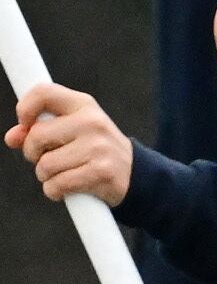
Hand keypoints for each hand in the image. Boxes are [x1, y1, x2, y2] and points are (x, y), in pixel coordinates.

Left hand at [8, 81, 132, 206]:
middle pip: (37, 136)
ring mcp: (98, 147)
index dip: (24, 108)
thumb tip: (13, 137)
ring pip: (44, 165)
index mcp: (83, 105)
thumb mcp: (72, 130)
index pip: (44, 93)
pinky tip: (69, 187)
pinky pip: (56, 185)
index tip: (25, 124)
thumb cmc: (95, 149)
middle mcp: (92, 122)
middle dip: (33, 153)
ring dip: (46, 176)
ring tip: (65, 172)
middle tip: (49, 157)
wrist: (135, 173)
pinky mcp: (100, 172)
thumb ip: (39, 129)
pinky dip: (55, 191)